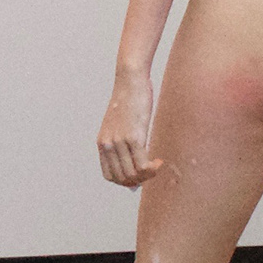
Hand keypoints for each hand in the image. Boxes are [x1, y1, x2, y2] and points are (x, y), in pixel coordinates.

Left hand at [98, 67, 161, 186]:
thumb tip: (137, 165)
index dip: (124, 181)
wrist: (130, 81)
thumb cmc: (129, 100)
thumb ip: (122, 143)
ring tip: (156, 166)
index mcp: (102, 143)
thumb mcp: (119, 124)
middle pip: (122, 178)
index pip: (109, 176)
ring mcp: (119, 142)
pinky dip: (152, 168)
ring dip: (147, 176)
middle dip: (138, 181)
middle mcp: (108, 145)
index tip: (138, 176)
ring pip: (132, 174)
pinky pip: (142, 164)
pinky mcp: (133, 137)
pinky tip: (159, 162)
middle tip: (151, 173)